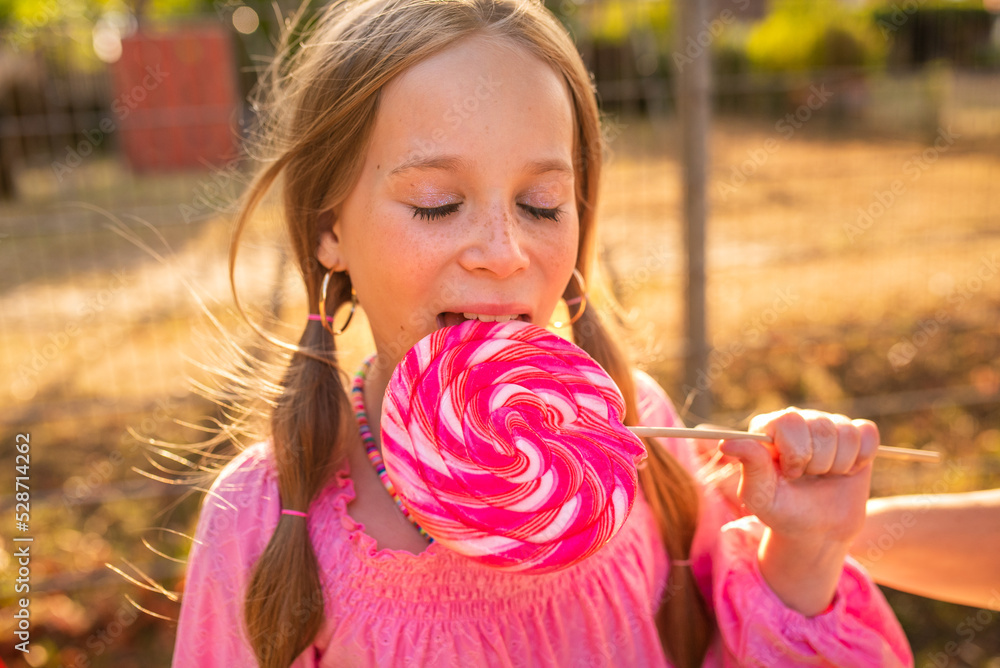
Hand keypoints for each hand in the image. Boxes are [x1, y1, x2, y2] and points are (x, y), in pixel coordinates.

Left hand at [720, 408, 879, 613]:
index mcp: (768, 428)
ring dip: (839, 465)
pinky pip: (867, 435)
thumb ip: (749, 466)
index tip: (791, 475)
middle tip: (807, 478)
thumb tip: (727, 443)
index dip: (795, 453)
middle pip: (821, 426)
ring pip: (846, 433)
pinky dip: (861, 459)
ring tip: (824, 476)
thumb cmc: (782, 511)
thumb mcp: (761, 495)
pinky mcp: (854, 434)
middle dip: (818, 463)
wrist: (817, 530)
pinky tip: (846, 470)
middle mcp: (797, 420)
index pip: (788, 421)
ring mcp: (826, 424)